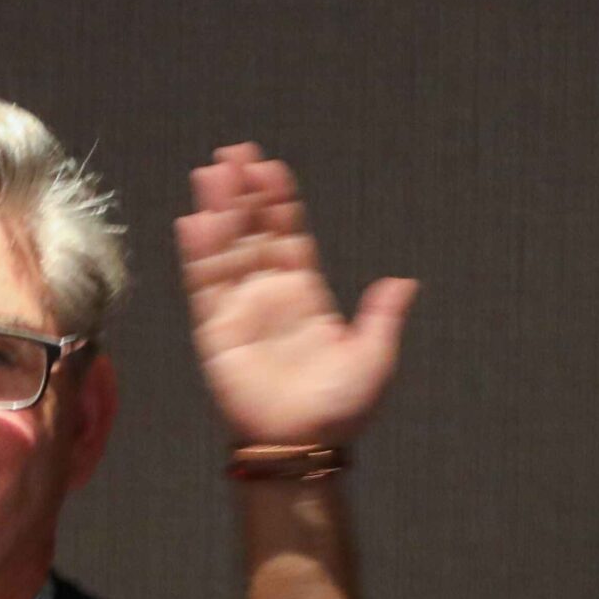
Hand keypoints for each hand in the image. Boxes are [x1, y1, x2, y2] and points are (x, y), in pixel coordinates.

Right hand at [176, 143, 417, 447]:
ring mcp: (241, 310)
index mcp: (306, 297)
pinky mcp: (216, 331)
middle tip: (235, 152)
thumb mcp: (374, 357)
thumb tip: (404, 282)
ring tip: (212, 171)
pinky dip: (199, 253)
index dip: (280, 203)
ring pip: (226, 250)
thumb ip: (383, 316)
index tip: (272, 168)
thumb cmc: (341, 409)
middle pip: (253, 233)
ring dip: (219, 211)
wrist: (302, 446)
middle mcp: (270, 296)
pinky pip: (204, 285)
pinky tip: (195, 219)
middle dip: (245, 194)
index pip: (289, 237)